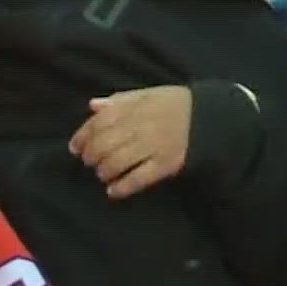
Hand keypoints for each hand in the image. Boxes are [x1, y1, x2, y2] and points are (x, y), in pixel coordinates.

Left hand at [68, 86, 192, 199]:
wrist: (211, 117)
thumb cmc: (176, 104)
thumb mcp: (148, 94)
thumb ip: (120, 100)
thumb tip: (92, 106)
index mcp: (135, 107)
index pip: (99, 122)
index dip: (82, 136)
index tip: (75, 147)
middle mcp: (141, 126)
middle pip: (104, 145)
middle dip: (90, 157)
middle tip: (89, 162)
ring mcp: (154, 146)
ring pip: (117, 163)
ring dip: (103, 172)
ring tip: (102, 174)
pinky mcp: (166, 165)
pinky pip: (138, 179)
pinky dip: (121, 187)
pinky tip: (113, 191)